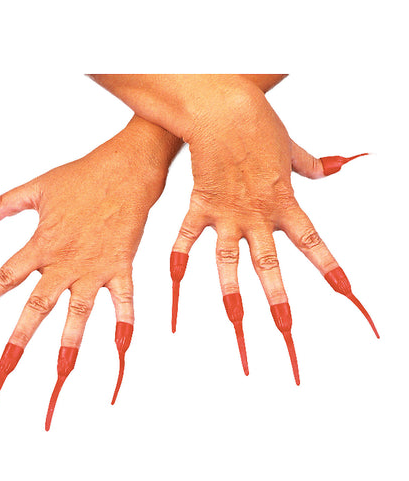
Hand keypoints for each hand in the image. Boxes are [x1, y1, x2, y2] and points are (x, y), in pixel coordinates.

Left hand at [0, 116, 180, 428]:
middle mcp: (64, 262)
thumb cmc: (83, 176)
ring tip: (60, 375)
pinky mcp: (121, 266)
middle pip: (35, 308)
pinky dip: (125, 324)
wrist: (126, 168)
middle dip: (16, 342)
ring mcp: (94, 268)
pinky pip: (124, 300)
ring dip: (69, 345)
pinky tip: (122, 349)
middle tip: (1, 373)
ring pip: (77, 312)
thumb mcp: (37, 187)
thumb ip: (2, 204)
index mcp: (40, 245)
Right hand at [169, 78, 377, 382]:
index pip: (313, 241)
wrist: (223, 109)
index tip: (346, 292)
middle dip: (279, 298)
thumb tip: (326, 169)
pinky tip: (175, 280)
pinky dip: (181, 258)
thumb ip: (308, 163)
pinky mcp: (200, 205)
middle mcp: (258, 215)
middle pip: (270, 264)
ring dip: (232, 292)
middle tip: (286, 330)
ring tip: (236, 319)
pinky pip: (187, 236)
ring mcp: (228, 214)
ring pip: (230, 260)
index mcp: (284, 202)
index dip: (329, 268)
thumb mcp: (290, 147)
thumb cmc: (258, 124)